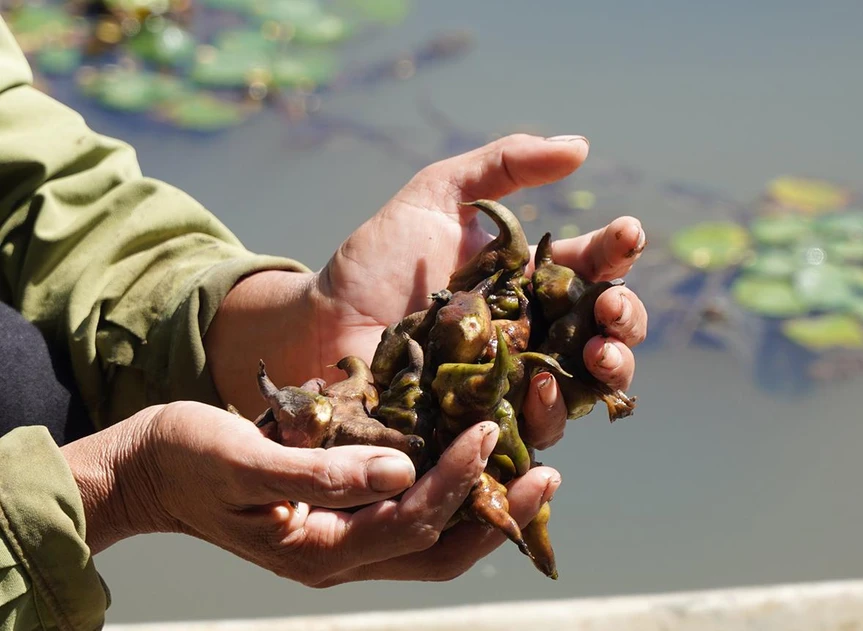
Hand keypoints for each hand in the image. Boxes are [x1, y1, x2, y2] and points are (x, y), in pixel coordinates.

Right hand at [63, 401, 559, 583]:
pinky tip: (474, 462)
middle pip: (439, 552)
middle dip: (497, 517)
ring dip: (483, 511)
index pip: (411, 524)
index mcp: (318, 551)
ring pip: (432, 544)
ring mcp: (343, 545)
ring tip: (530, 472)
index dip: (457, 482)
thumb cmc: (185, 457)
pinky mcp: (342, 521)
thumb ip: (318, 474)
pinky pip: (410, 520)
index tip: (491, 431)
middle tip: (548, 475)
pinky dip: (450, 496)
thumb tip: (402, 470)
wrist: (146, 472)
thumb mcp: (242, 460)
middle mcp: (340, 559)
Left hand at [207, 134, 648, 448]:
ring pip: (583, 387)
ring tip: (598, 350)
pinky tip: (545, 386)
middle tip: (611, 307)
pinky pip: (534, 431)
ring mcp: (511, 387)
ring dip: (607, 368)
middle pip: (603, 333)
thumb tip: (581, 146)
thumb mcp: (436, 195)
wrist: (318, 323)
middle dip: (624, 318)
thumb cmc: (374, 262)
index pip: (593, 268)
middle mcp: (532, 336)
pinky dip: (552, 412)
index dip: (617, 252)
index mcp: (528, 283)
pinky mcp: (484, 429)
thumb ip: (502, 165)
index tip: (624, 232)